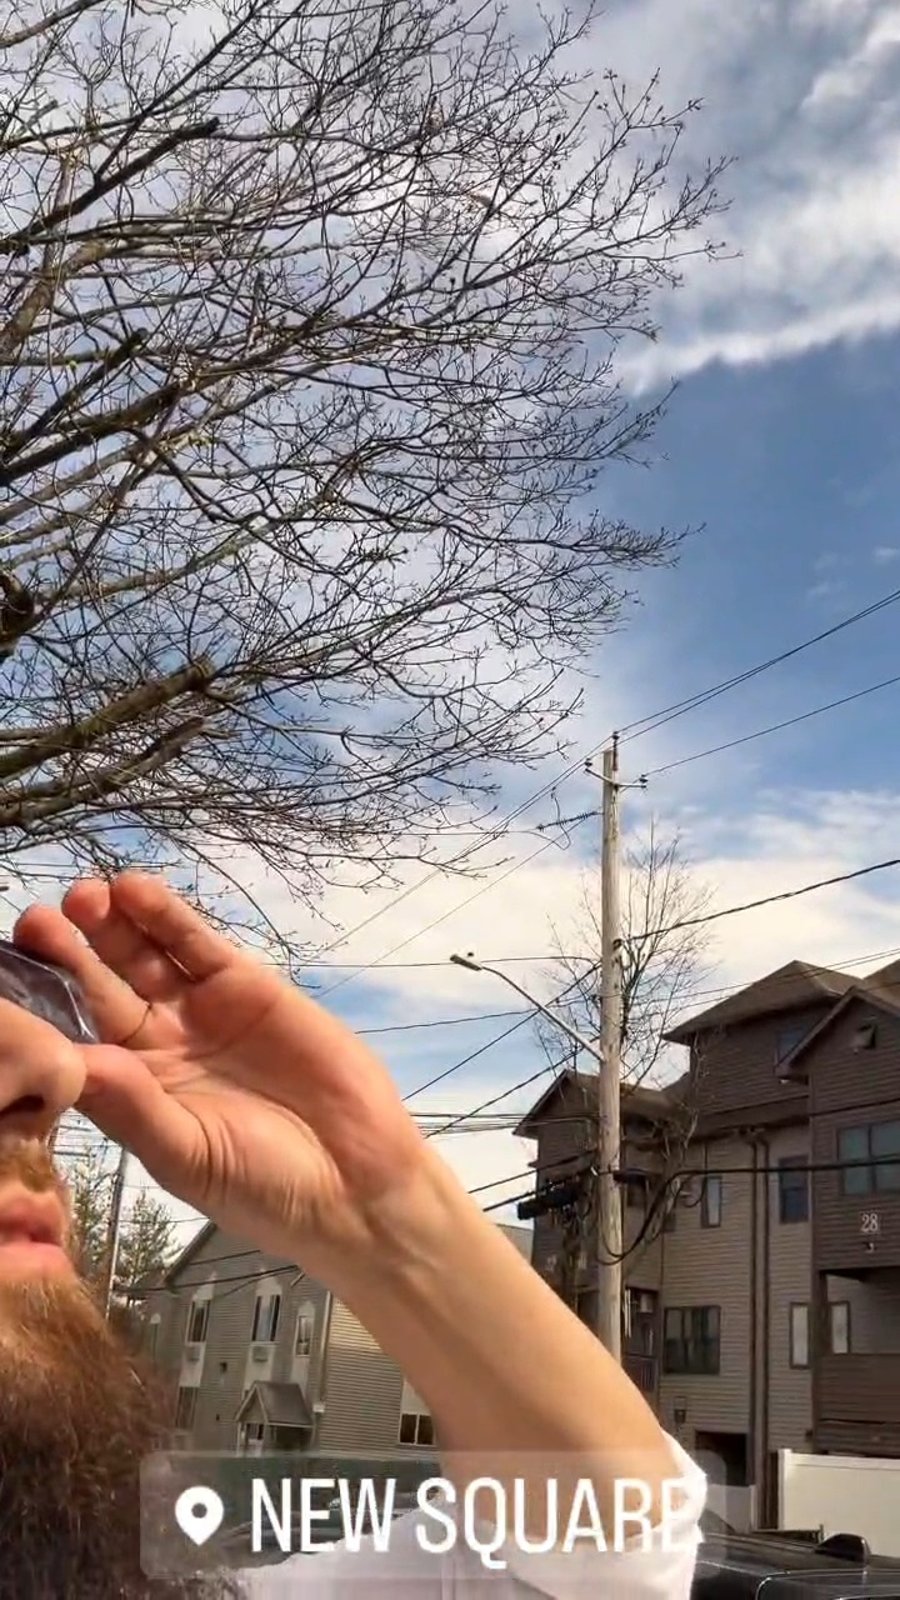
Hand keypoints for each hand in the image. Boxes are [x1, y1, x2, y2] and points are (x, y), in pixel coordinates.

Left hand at [15, 873, 427, 1270]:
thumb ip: (134, 1107)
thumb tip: (74, 1065)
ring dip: (112, 926)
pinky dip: (168, 917)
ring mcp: (202, 1011)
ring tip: (80, 897)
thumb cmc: (263, 1186)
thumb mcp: (188, 1155)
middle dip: (70, 954)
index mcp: (133, 1091)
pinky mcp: (247, 986)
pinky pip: (198, 946)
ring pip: (145, 958)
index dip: (44, 1008)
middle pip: (103, 988)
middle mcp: (159, 1045)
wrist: (354, 1180)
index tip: (11, 976)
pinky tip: (134, 892)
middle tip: (36, 922)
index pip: (76, 1039)